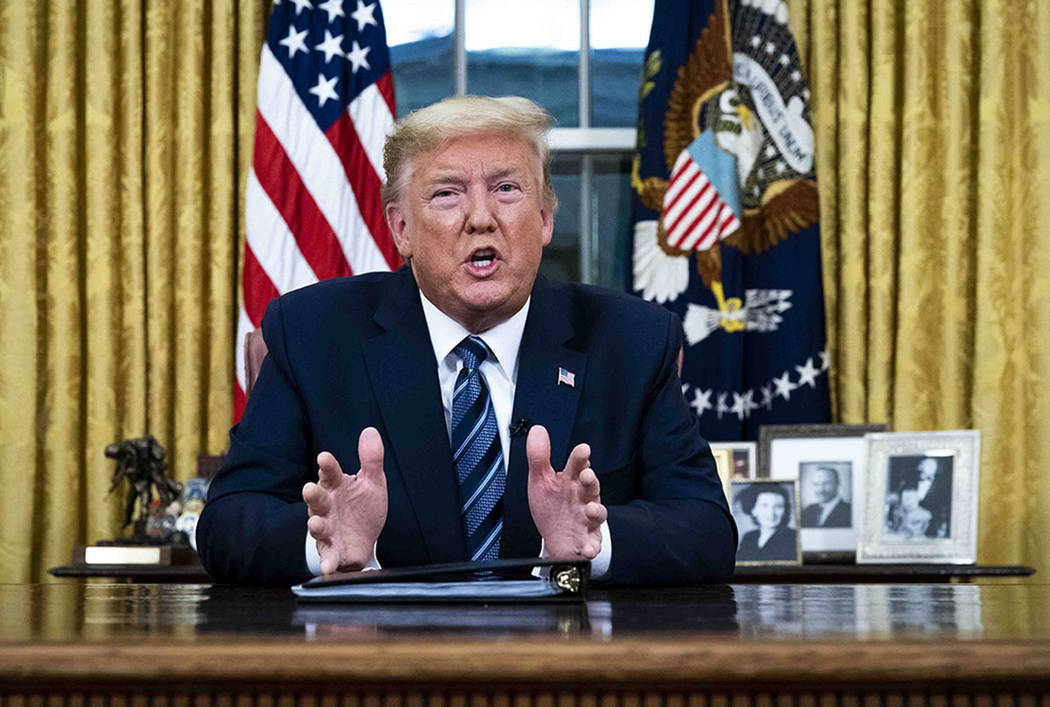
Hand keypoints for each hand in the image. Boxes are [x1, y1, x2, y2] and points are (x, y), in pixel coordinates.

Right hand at [302, 427, 387, 574]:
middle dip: (313, 494)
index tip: (324, 457)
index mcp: (336, 486)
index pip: (330, 472)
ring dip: (315, 525)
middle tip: (309, 488)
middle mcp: (327, 506)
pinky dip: (327, 562)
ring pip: (318, 525)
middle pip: (317, 498)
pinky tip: (327, 566)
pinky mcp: (331, 550)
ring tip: (315, 523)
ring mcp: (327, 529)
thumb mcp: (372, 482)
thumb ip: (371, 459)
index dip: (327, 465)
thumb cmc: (362, 507)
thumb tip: (370, 431)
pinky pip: (328, 556)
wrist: (365, 539)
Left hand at [526, 425, 606, 558]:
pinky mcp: (588, 539)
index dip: (580, 457)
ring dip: (596, 510)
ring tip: (590, 509)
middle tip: (586, 475)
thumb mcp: (541, 480)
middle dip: (590, 480)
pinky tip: (588, 548)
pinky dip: (592, 546)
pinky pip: (592, 543)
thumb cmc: (552, 507)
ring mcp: (587, 519)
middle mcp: (582, 497)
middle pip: (591, 486)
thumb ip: (539, 456)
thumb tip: (537, 430)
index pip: (578, 465)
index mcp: (571, 481)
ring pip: (597, 513)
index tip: (583, 450)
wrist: (555, 539)